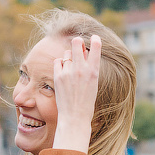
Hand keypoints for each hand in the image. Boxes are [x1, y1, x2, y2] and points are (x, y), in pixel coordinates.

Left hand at [52, 35, 101, 153]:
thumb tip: (84, 51)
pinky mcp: (58, 76)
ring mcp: (69, 72)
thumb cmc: (86, 101)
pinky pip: (57, 61)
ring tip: (71, 69)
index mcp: (94, 71)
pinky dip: (60, 64)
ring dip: (69, 57)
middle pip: (77, 42)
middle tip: (77, 44)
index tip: (95, 38)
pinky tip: (63, 72)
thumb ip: (89, 67)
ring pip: (67, 53)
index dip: (95, 40)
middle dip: (77, 42)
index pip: (96, 47)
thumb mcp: (93, 83)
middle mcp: (82, 69)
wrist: (75, 116)